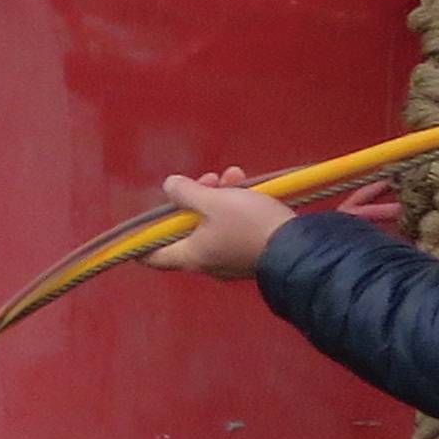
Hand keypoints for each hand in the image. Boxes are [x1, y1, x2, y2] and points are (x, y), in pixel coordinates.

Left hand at [147, 169, 297, 278]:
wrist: (301, 247)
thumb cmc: (250, 226)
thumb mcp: (215, 202)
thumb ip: (187, 193)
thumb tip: (168, 186)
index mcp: (191, 255)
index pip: (153, 256)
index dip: (141, 242)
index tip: (137, 226)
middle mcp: (207, 262)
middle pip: (187, 229)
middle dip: (195, 199)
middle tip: (209, 179)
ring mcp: (231, 259)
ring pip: (214, 224)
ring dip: (219, 198)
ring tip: (233, 176)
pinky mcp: (252, 252)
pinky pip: (234, 229)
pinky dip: (236, 209)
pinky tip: (248, 187)